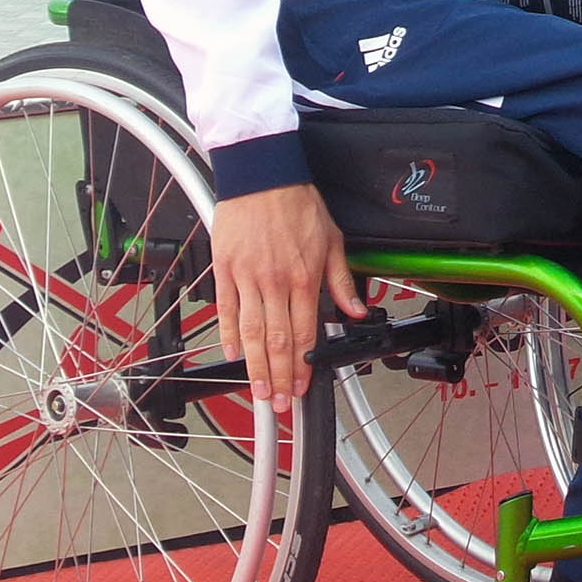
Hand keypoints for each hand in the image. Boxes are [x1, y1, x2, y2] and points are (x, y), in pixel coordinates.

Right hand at [210, 182, 362, 414]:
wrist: (263, 175)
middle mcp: (275, 282)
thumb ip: (342, 281)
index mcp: (305, 277)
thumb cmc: (299, 206)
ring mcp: (247, 277)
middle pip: (277, 341)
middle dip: (278, 378)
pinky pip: (226, 309)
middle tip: (278, 406)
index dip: (302, 366)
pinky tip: (233, 355)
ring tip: (257, 392)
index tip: (301, 389)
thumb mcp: (333, 241)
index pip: (305, 333)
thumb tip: (356, 311)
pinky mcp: (225, 269)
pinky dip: (228, 334)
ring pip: (251, 332)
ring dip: (255, 366)